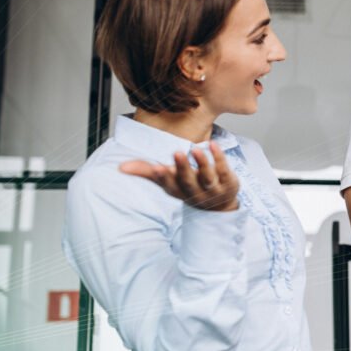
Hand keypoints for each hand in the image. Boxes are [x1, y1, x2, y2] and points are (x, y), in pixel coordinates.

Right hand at [120, 142, 238, 211]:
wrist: (219, 206)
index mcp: (178, 191)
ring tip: (196, 148)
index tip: (156, 167)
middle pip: (188, 181)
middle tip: (177, 152)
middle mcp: (195, 192)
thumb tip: (121, 167)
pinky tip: (214, 144)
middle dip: (182, 168)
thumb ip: (147, 172)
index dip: (163, 177)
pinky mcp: (229, 182)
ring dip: (202, 163)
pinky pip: (224, 169)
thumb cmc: (188, 187)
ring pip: (207, 177)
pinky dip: (219, 158)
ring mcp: (213, 189)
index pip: (169, 185)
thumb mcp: (168, 181)